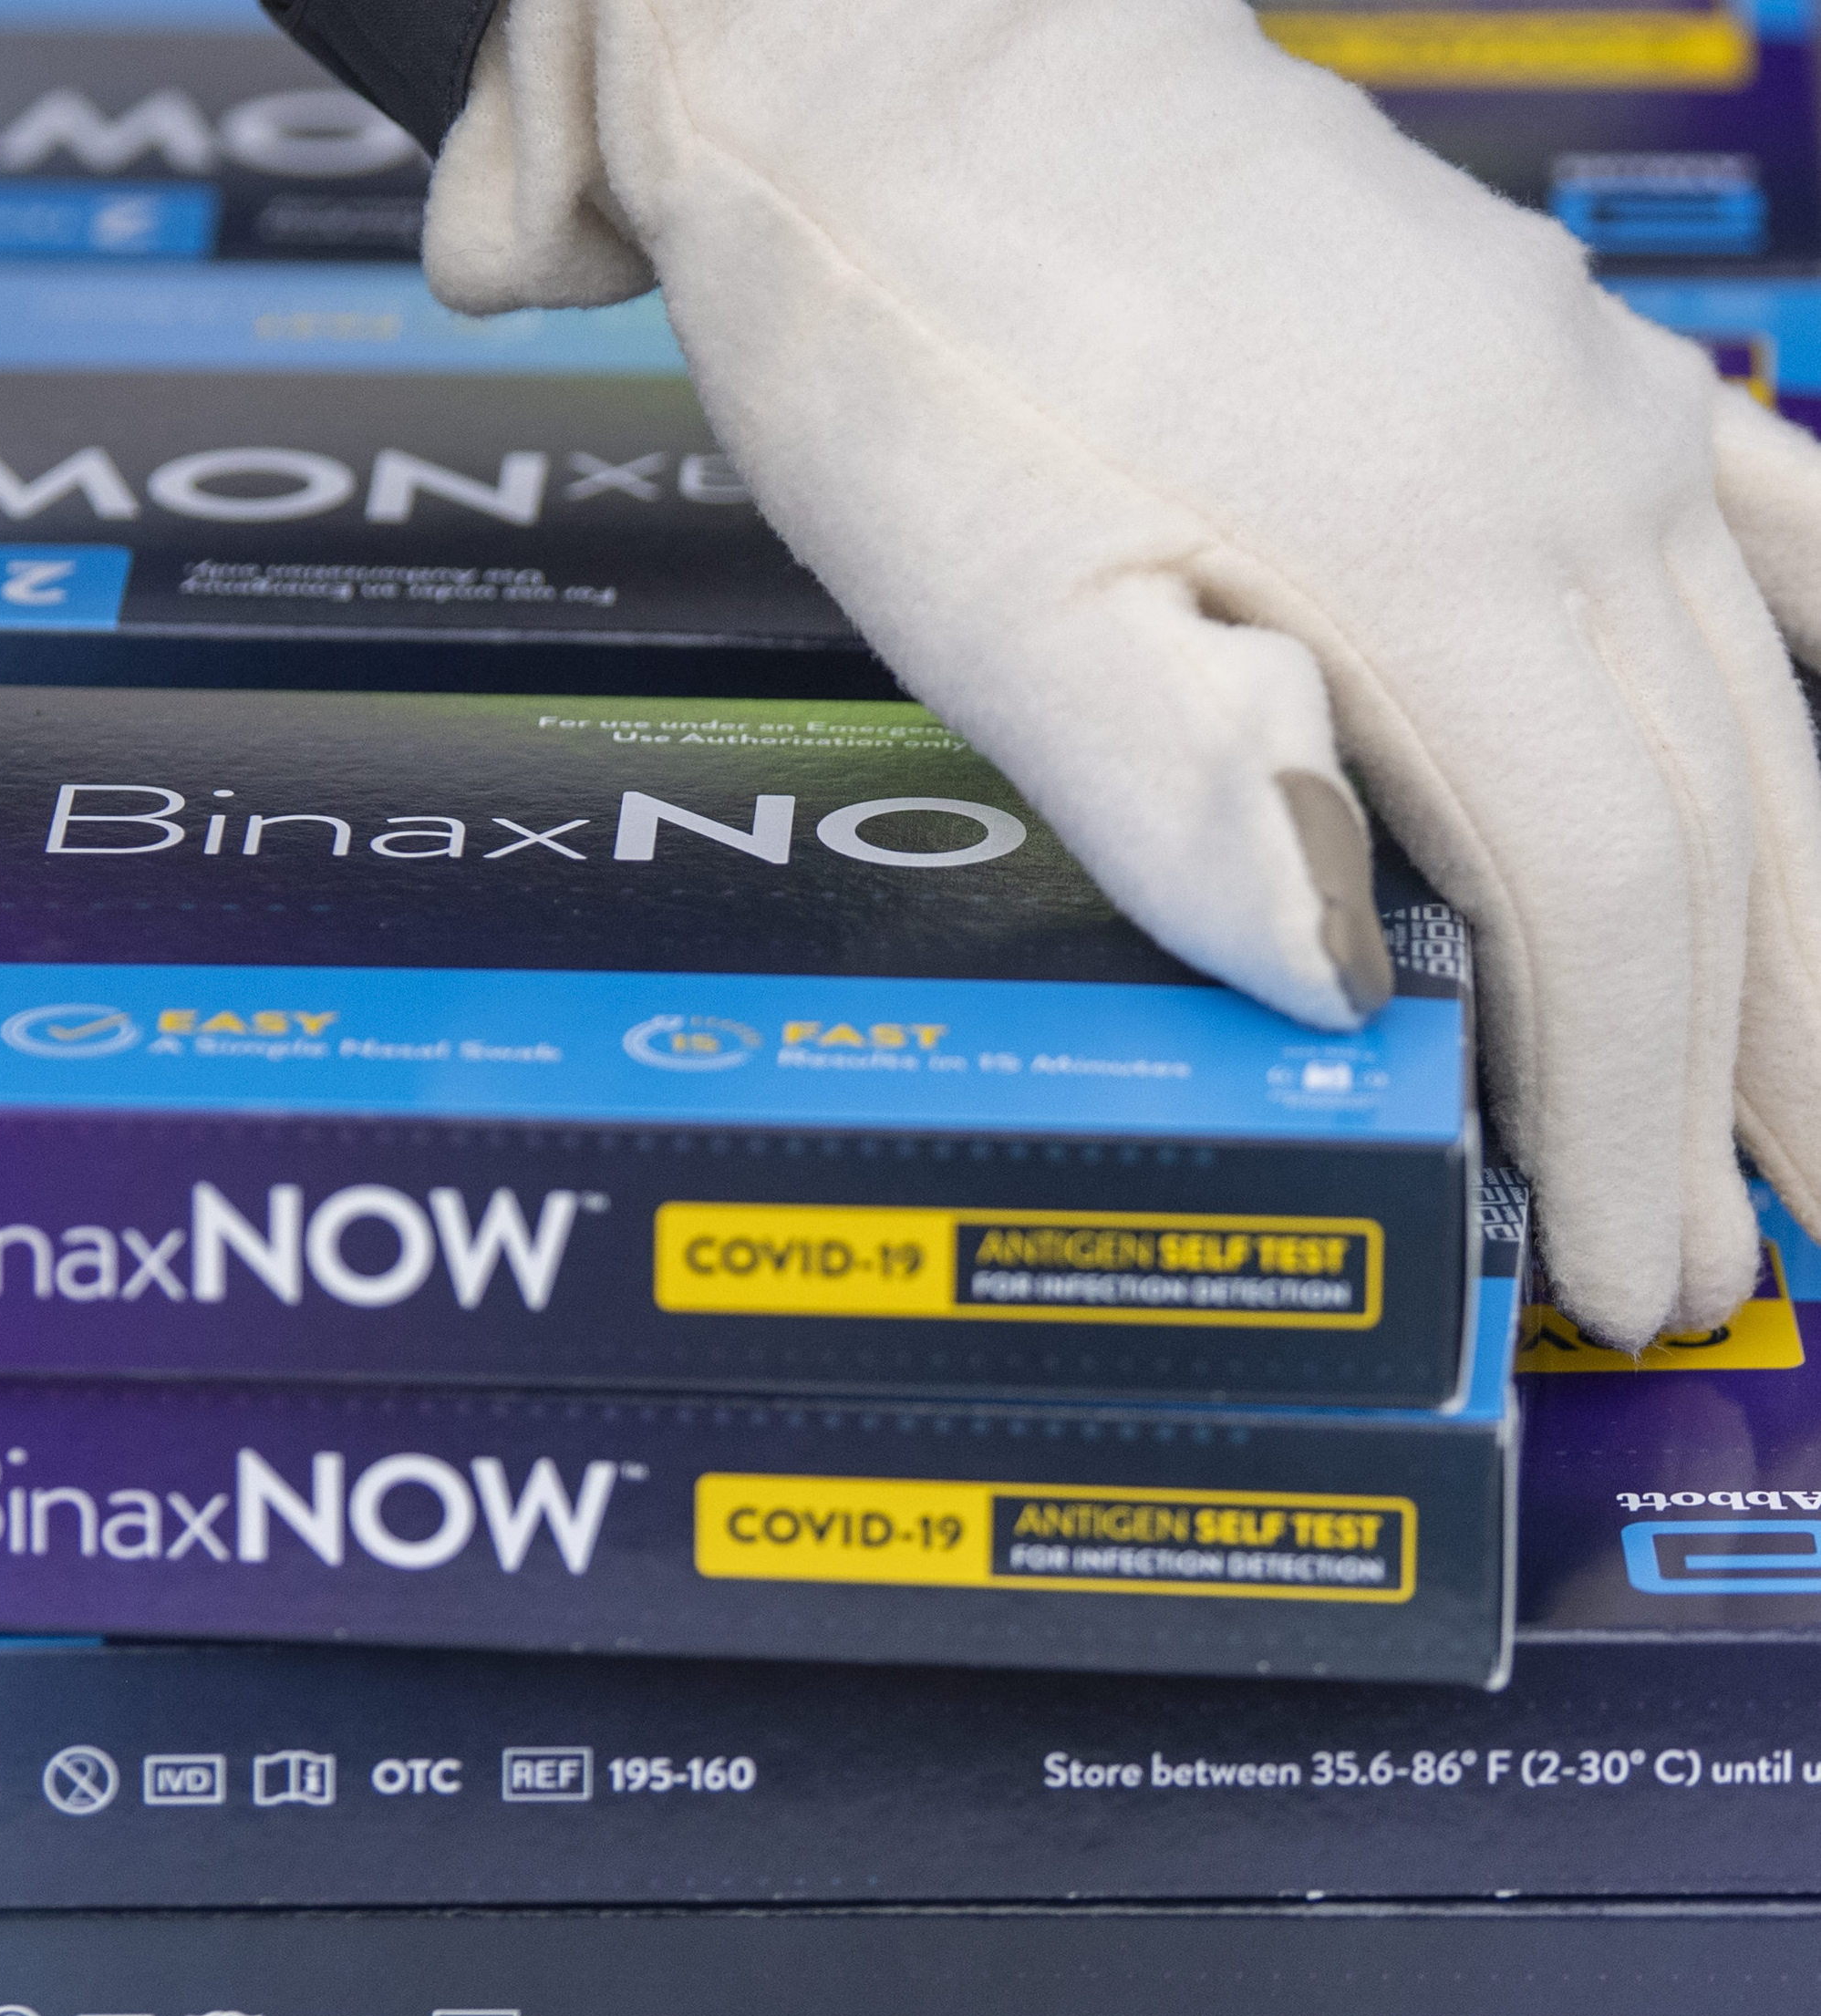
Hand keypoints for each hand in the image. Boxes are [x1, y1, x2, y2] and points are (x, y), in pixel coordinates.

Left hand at [416, 0, 1820, 1347]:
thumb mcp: (989, 594)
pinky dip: (1809, 697)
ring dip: (1802, 928)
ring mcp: (1586, 394)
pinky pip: (1755, 543)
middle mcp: (1570, 471)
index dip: (1638, 1109)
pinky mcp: (1549, 357)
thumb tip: (1339, 983)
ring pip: (1765, 709)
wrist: (913, 69)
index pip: (1606, 901)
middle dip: (1747, 1069)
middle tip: (1762, 1255)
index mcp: (1436, 556)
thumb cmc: (915, 326)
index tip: (1642, 1268)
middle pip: (1722, 829)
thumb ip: (1177, 795)